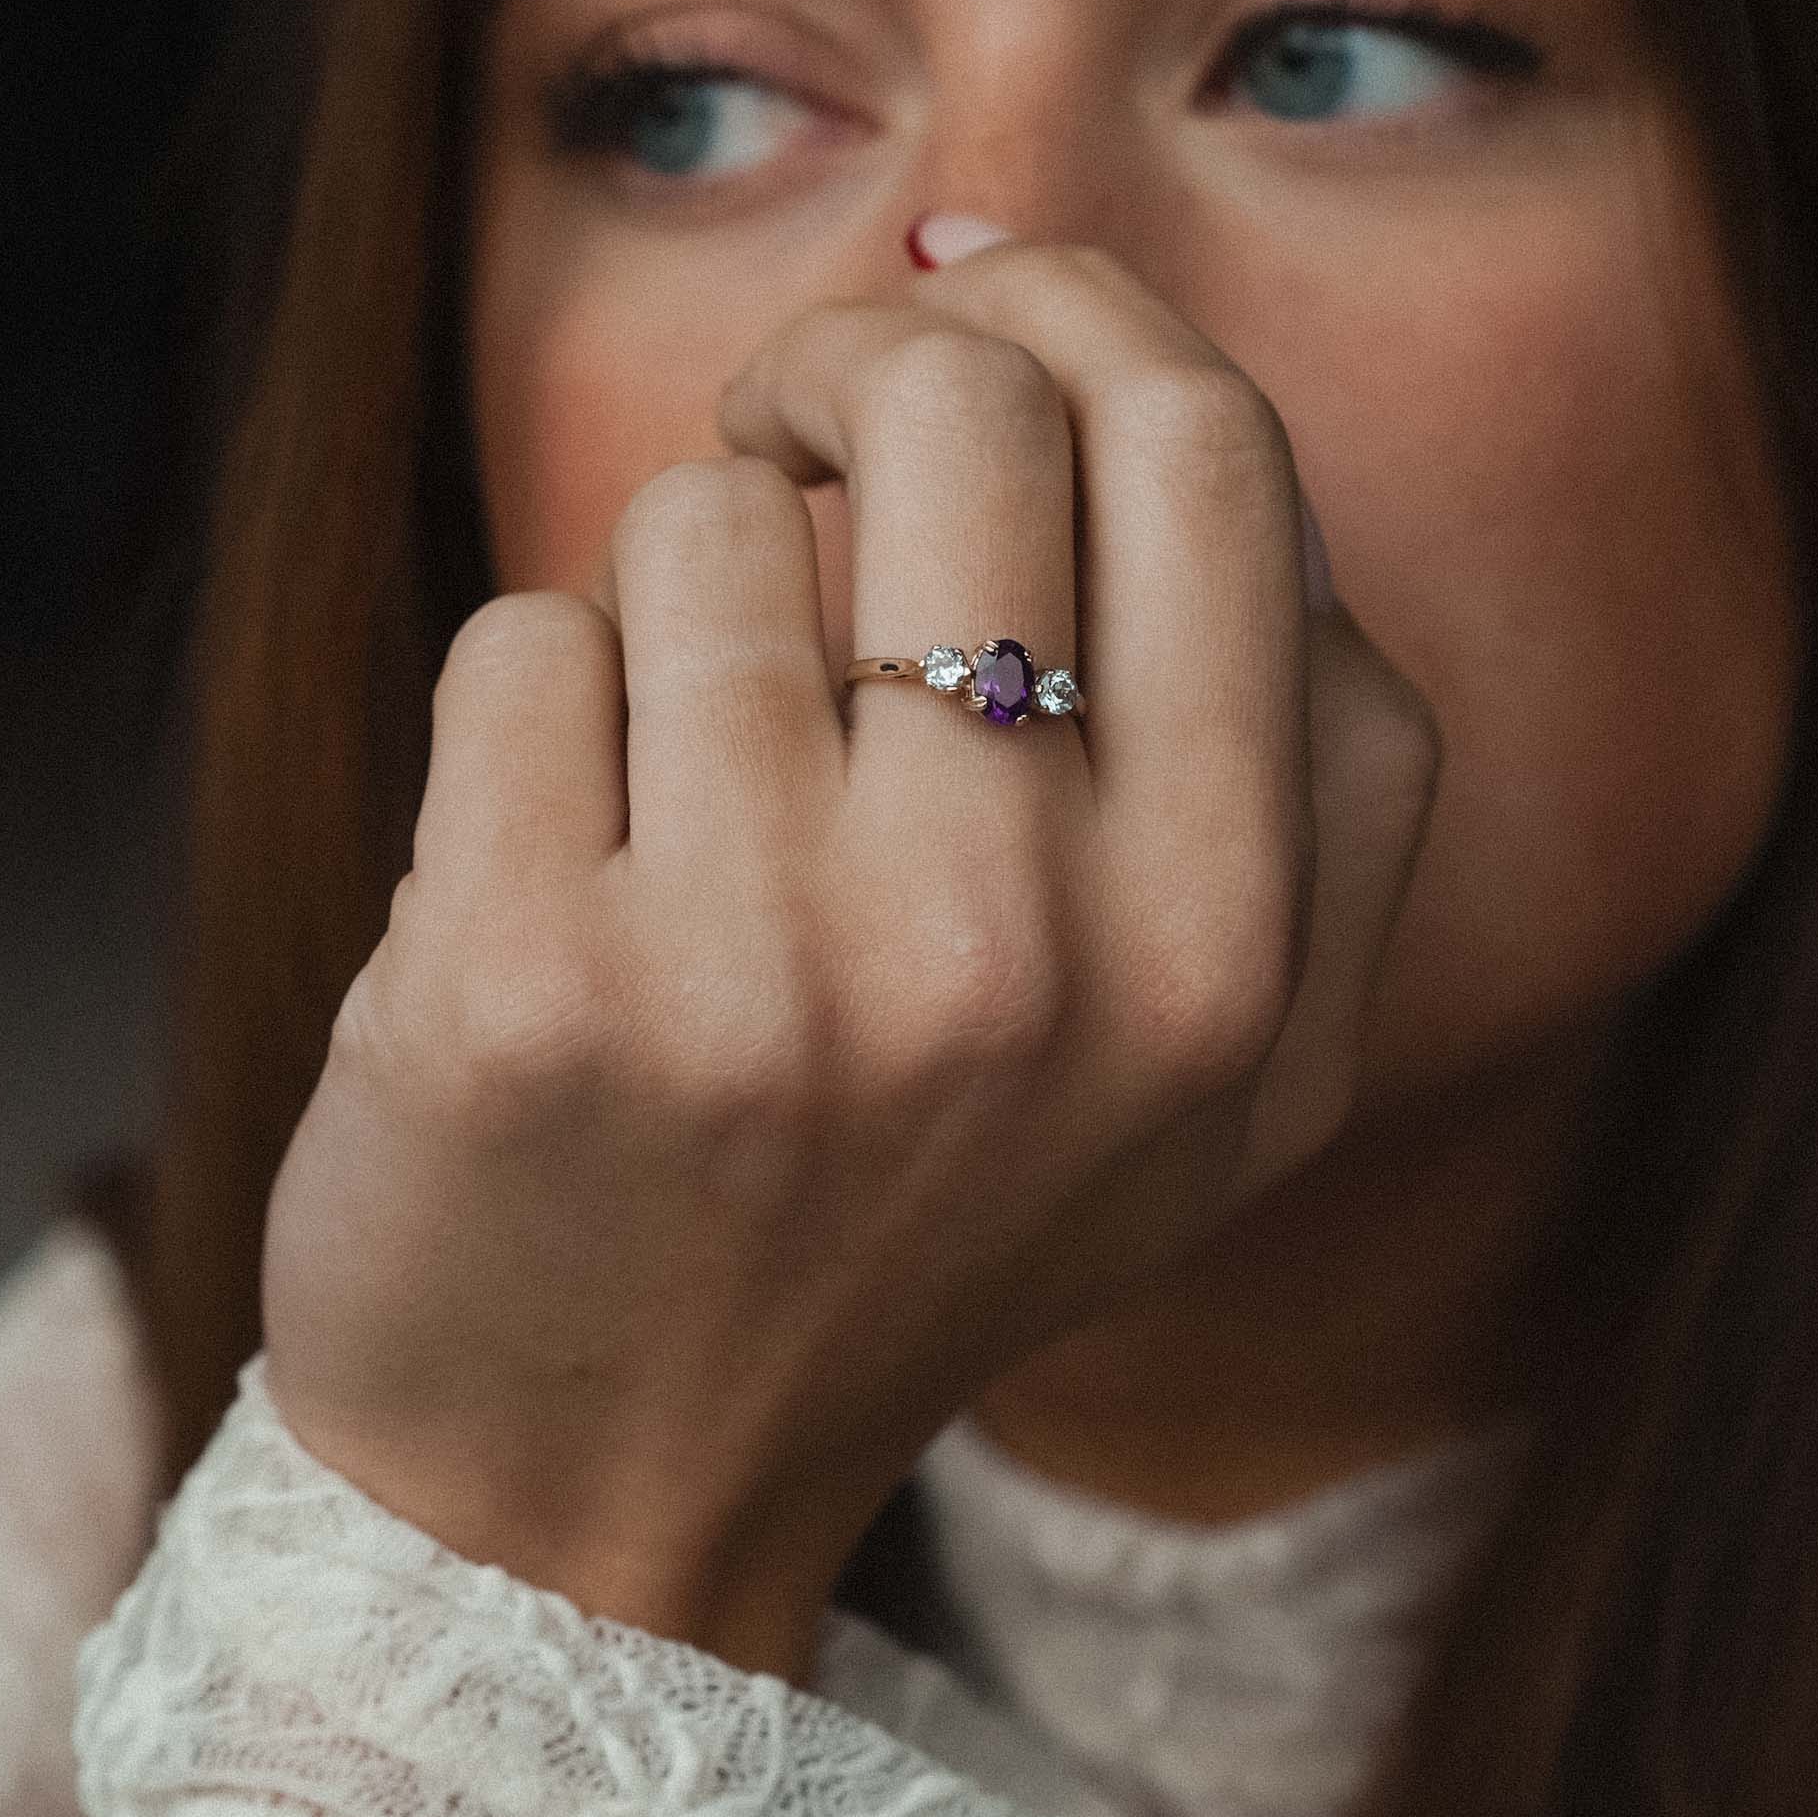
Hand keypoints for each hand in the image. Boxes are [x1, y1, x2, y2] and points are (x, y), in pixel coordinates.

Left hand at [258, 241, 1437, 1679]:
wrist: (600, 1502)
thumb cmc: (911, 1208)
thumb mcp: (1223, 1058)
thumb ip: (1299, 741)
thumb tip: (1110, 350)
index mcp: (1234, 955)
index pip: (1212, 447)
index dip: (1077, 314)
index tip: (973, 330)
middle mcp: (1030, 961)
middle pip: (973, 396)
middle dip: (857, 353)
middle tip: (793, 430)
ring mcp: (766, 977)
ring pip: (713, 514)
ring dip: (681, 591)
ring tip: (682, 765)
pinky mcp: (518, 988)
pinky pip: (524, 638)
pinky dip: (530, 709)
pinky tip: (557, 869)